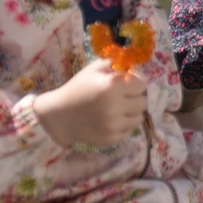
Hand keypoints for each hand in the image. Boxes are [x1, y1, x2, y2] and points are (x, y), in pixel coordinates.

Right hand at [32, 59, 149, 147]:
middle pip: (143, 102)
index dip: (136, 83)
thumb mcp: (93, 70)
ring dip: (131, 112)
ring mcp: (113, 125)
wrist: (59, 115)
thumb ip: (115, 64)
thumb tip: (134, 67)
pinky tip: (111, 120)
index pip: (142, 85)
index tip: (128, 84)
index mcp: (112, 86)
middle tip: (123, 97)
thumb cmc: (77, 89)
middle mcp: (115, 106)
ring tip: (118, 109)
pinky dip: (124, 125)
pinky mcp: (111, 139)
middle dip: (135, 98)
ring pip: (138, 118)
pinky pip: (129, 131)